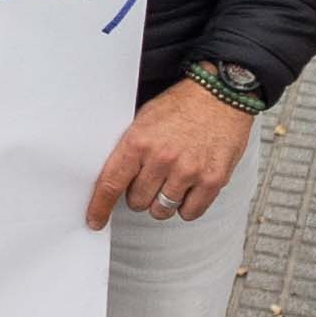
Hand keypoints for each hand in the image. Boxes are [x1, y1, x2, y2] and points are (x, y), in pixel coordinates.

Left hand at [81, 78, 254, 228]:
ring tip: (170, 181)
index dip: (100, 207)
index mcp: (138, 142)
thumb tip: (115, 179)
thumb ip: (130, 150)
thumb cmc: (181, 106)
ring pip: (162, 210)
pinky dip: (186, 206)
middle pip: (137, 201)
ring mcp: (188, 171)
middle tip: (150, 178)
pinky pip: (190, 212)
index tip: (95, 221)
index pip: (111, 184)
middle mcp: (162, 158)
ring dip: (162, 202)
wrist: (220, 95)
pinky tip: (188, 189)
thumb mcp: (144, 120)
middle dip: (140, 194)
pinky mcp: (212, 180)